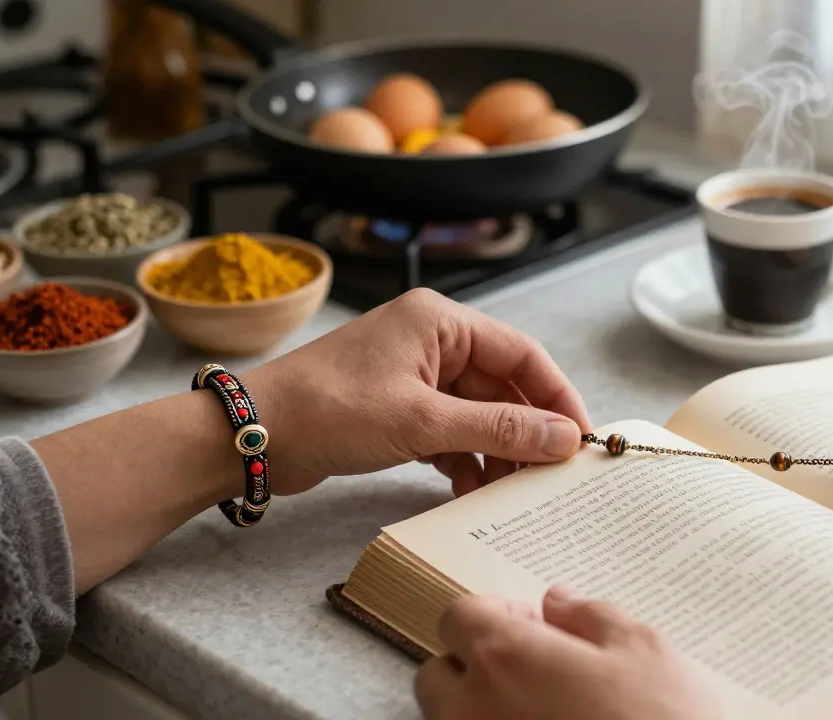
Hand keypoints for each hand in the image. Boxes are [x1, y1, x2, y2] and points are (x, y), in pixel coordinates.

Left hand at [247, 288, 591, 496]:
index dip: (557, 395)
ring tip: (511, 490)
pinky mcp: (398, 408)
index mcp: (440, 322)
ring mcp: (414, 376)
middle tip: (549, 475)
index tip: (580, 438)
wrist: (252, 437)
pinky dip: (464, 458)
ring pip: (478, 413)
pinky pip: (450, 431)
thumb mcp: (422, 422)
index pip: (522, 354)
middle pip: (503, 386)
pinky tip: (470, 488)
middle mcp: (431, 341)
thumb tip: (563, 439)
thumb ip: (499, 428)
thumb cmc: (327, 410)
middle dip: (526, 431)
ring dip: (496, 450)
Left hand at [415, 587, 717, 719]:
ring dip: (481, 710)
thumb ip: (591, 616)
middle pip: (439, 674)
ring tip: (542, 712)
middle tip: (533, 672)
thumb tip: (558, 600)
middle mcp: (473, 709)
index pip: (458, 617)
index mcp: (506, 658)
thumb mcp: (644, 650)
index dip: (495, 615)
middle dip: (475, 666)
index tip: (533, 626)